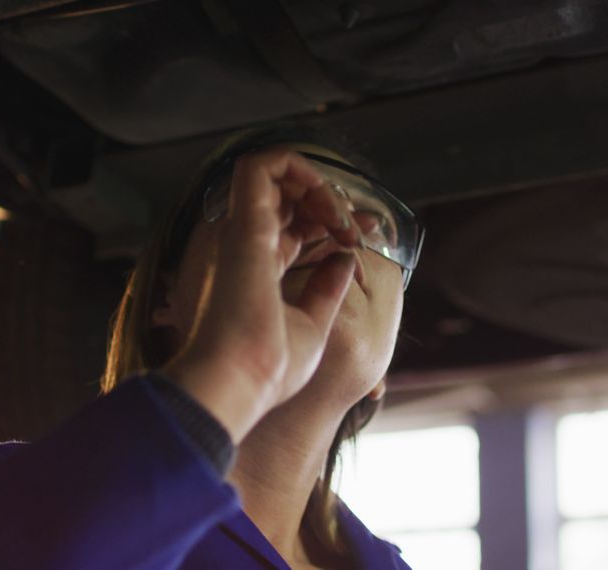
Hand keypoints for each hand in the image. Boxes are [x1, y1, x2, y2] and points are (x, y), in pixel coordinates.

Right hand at [162, 148, 361, 442]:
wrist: (240, 379)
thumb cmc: (270, 368)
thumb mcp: (313, 325)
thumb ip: (327, 289)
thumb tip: (346, 260)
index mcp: (258, 272)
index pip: (295, 228)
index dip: (333, 221)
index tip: (367, 233)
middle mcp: (246, 247)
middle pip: (287, 200)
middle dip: (330, 201)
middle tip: (360, 227)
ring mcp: (243, 231)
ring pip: (273, 174)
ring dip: (317, 185)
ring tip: (344, 220)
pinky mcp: (245, 221)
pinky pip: (262, 165)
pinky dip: (299, 168)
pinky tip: (328, 204)